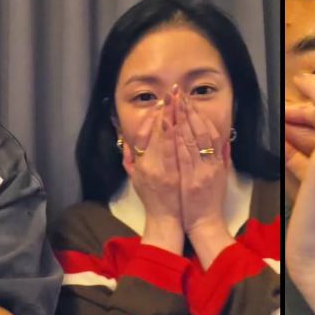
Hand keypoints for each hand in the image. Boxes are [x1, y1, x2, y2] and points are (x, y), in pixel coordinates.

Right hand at [122, 91, 182, 251]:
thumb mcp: (134, 178)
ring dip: (177, 118)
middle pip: (158, 133)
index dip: (151, 118)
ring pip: (172, 139)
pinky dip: (186, 136)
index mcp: (140, 165)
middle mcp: (152, 166)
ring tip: (182, 101)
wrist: (168, 220)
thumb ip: (128, 158)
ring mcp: (168, 171)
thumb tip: (124, 138)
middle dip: (166, 112)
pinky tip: (190, 122)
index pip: (143, 135)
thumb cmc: (152, 199)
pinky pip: (184, 152)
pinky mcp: (183, 176)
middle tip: (172, 94)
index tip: (158, 103)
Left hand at [174, 90, 231, 248]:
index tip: (191, 102)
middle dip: (190, 112)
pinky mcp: (190, 180)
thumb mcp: (221, 177)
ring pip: (192, 140)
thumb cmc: (210, 202)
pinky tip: (171, 127)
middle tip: (180, 95)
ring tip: (174, 104)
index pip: (213, 133)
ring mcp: (201, 172)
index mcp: (218, 163)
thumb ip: (223, 158)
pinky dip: (177, 140)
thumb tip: (225, 140)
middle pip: (202, 132)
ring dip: (182, 120)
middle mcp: (211, 165)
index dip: (202, 116)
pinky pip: (183, 156)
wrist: (205, 223)